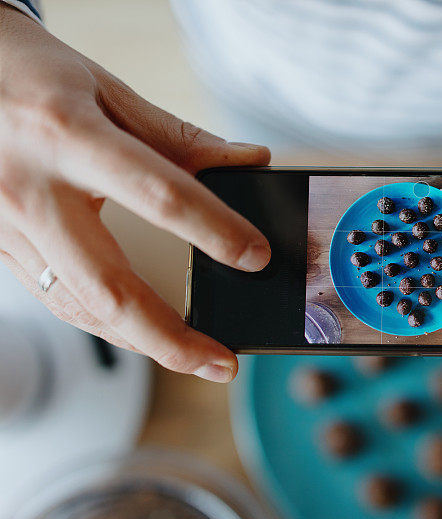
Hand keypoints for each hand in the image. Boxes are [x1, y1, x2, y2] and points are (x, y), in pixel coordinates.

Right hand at [0, 6, 270, 381]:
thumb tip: (249, 161)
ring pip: (78, 305)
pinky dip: (102, 321)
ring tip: (194, 357)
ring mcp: (3, 224)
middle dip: (171, 338)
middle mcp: (28, 188)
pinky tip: (139, 331)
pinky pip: (54, 297)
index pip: (157, 194)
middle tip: (222, 363)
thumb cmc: (27, 72)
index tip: (255, 256)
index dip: (214, 230)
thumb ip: (177, 136)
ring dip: (140, 342)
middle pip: (108, 286)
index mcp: (65, 134)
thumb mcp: (105, 89)